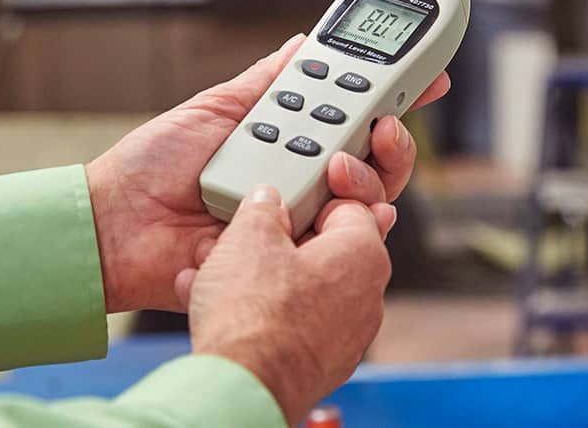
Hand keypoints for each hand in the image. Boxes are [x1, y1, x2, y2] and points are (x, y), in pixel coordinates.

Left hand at [86, 33, 449, 312]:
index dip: (390, 98)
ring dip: (368, 174)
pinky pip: (342, 244)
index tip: (425, 77)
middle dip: (391, 137)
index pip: (350, 118)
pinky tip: (359, 207)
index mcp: (285, 141)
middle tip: (383, 123)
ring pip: (366, 199)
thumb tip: (303, 43)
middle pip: (372, 160)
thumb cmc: (153, 165)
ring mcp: (297, 218)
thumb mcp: (214, 107)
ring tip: (339, 161)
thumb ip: (267, 80)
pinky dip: (359, 223)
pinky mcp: (289, 256)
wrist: (117, 220)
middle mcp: (299, 179)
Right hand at [178, 185, 394, 424]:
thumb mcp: (249, 235)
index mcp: (364, 255)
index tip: (282, 202)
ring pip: (303, 291)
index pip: (348, 207)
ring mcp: (348, 337)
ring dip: (264, 280)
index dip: (309, 200)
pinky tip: (223, 311)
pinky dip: (265, 315)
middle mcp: (368, 298)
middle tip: (244, 240)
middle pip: (323, 252)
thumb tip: (266, 201)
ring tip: (219, 276)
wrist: (242, 386)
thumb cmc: (253, 311)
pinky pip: (294, 326)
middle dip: (280, 244)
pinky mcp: (323, 366)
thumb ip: (263, 208)